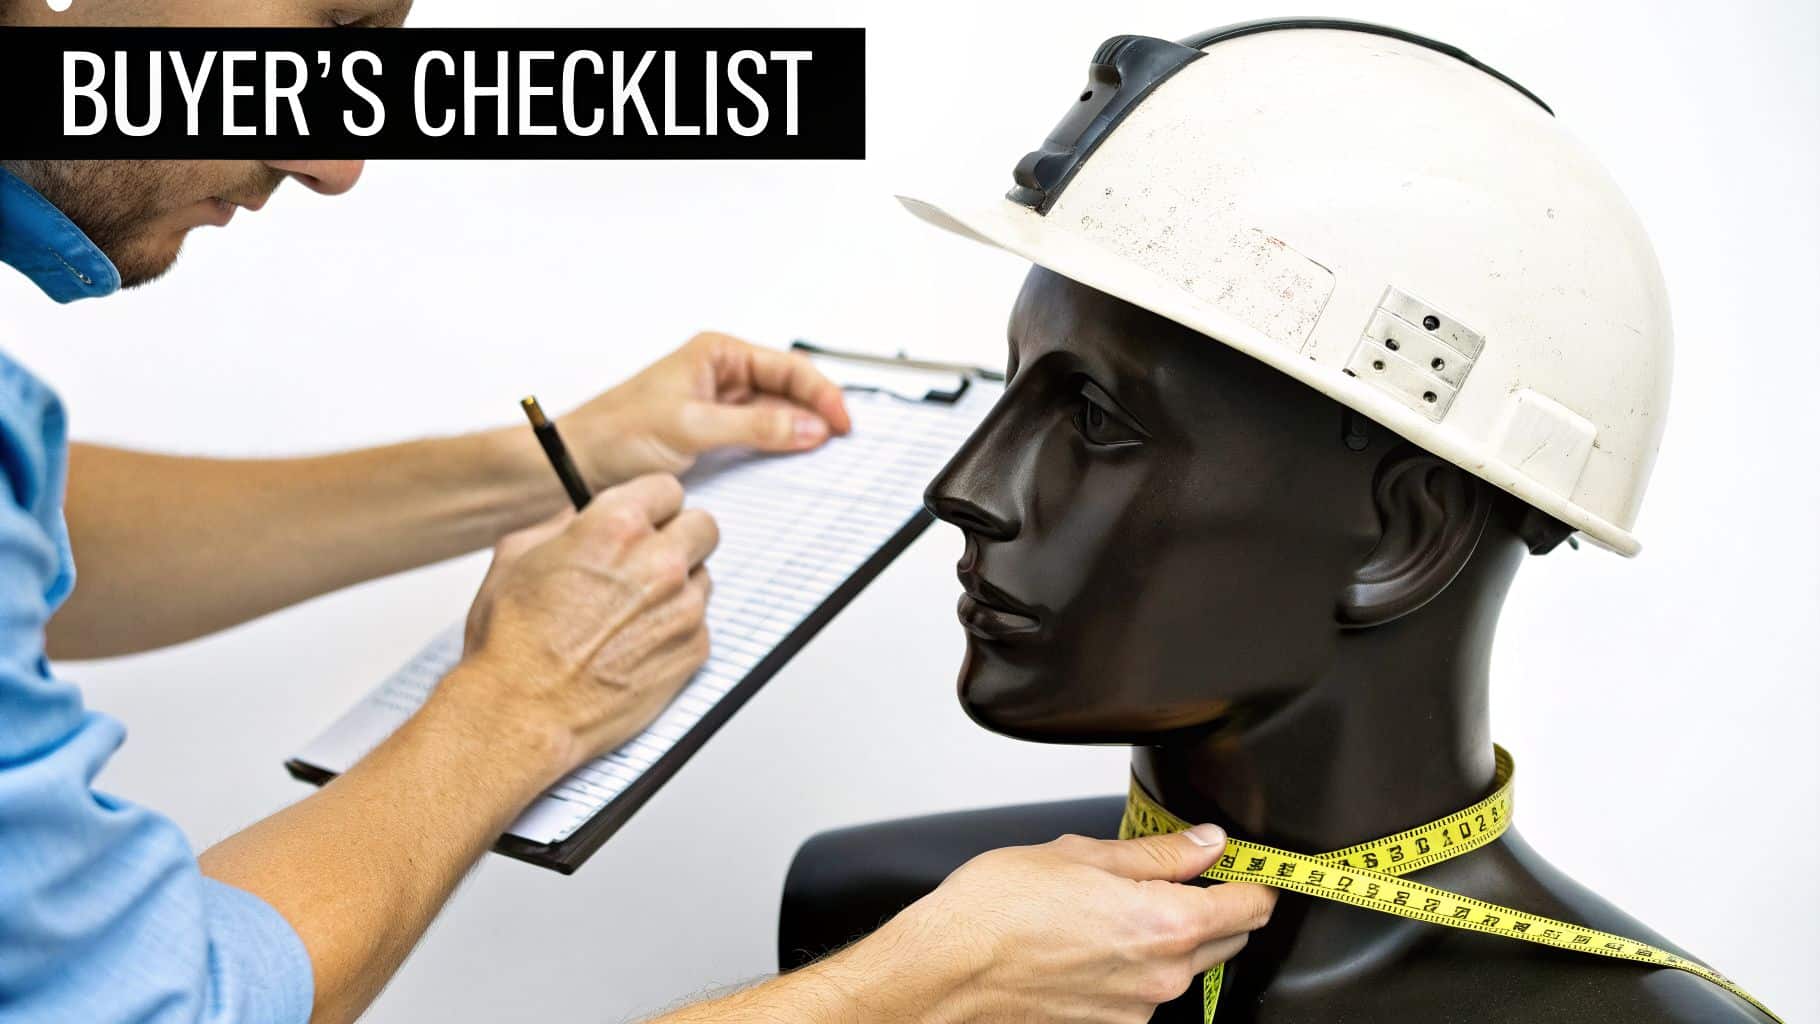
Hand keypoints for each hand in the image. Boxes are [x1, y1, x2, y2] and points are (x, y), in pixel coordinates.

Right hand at [434, 473, 717, 785]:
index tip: (644, 518)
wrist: (521, 710)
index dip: (651, 505)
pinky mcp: (694, 649)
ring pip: (702, 577)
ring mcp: (683, 607)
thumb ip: (560, 524)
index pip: (667, 489)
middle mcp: (660, 562)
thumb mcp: (517, 557)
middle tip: (647, 560)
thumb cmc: (512, 642)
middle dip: (677, 538)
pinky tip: (636, 644)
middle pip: (702, 527)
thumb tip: (581, 514)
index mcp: (617, 526)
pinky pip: (699, 623)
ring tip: (632, 613)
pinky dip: (675, 630)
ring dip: (677, 587)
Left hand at [563, 332, 852, 484]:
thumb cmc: (616, 431)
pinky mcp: (715, 436)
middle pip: (788, 390)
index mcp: (717, 353)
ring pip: (777, 416)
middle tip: (841, 442)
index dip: (821, 392)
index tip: (841, 422)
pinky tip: (791, 465)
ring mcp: (720, 406)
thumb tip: (808, 427)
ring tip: (821, 456)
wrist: (577, 466)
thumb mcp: (692, 427)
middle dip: (816, 413)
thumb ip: (755, 426)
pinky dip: (778, 451)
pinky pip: (759, 440)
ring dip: (799, 434)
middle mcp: (722, 374)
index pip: (787, 366)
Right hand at [875, 828, 1275, 1022]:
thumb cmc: (999, 909)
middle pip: (1227, 938)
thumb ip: (1159, 853)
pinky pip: (1147, 988)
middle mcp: (1163, 975)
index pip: (1252, 905)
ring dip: (1171, 935)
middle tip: (1176, 873)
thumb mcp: (1083, 855)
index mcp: (1167, 924)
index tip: (1241, 861)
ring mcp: (1138, 1007)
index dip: (1253, 876)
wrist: (947, 970)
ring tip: (1115, 904)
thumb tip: (1206, 842)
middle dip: (1215, 905)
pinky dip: (1137, 963)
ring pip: (1185, 966)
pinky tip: (1094, 937)